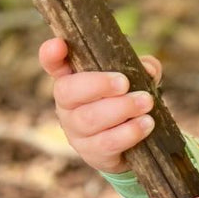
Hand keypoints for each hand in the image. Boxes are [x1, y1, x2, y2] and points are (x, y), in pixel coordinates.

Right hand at [38, 37, 162, 173]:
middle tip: (124, 82)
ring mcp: (75, 131)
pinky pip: (106, 143)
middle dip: (98, 84)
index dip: (51, 55)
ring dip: (120, 109)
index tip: (58, 45)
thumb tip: (147, 68)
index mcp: (72, 79)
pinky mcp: (91, 152)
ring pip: (89, 119)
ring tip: (146, 102)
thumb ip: (140, 68)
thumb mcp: (134, 81)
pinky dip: (129, 132)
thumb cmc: (126, 102)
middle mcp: (66, 105)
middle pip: (68, 91)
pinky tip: (146, 124)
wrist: (130, 146)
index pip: (53, 64)